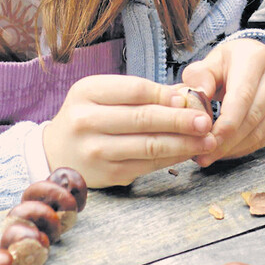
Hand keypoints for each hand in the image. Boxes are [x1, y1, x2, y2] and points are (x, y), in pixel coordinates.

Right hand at [43, 75, 214, 186]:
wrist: (57, 151)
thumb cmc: (90, 115)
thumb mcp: (105, 94)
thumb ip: (142, 93)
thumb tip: (187, 94)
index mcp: (87, 92)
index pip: (135, 90)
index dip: (165, 94)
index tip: (189, 99)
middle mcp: (86, 121)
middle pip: (143, 119)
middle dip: (180, 120)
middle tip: (206, 121)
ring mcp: (95, 151)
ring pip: (149, 146)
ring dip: (183, 143)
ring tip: (207, 140)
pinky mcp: (108, 174)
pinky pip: (148, 165)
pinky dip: (172, 158)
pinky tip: (189, 152)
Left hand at [181, 39, 264, 166]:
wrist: (253, 62)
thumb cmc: (226, 65)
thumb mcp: (209, 64)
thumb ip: (199, 80)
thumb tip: (196, 102)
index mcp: (255, 57)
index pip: (242, 96)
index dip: (225, 123)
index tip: (207, 140)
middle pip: (252, 117)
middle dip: (226, 141)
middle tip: (203, 155)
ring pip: (260, 131)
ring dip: (234, 148)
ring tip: (210, 156)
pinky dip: (245, 148)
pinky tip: (227, 151)